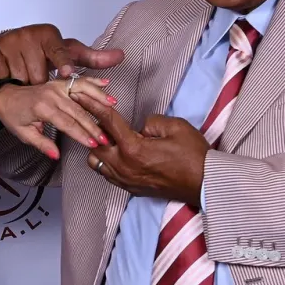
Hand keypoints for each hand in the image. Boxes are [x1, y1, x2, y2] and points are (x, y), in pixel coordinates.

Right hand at [0, 24, 124, 83]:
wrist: (9, 44)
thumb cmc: (43, 50)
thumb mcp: (68, 52)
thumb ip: (94, 57)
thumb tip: (121, 56)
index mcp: (49, 35)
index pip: (59, 51)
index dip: (64, 63)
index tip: (68, 72)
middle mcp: (29, 35)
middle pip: (40, 74)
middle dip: (41, 87)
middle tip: (41, 86)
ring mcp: (10, 42)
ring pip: (21, 78)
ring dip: (25, 86)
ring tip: (27, 81)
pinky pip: (3, 75)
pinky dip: (7, 80)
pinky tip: (10, 76)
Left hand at [0, 76, 116, 159]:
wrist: (4, 97)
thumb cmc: (14, 117)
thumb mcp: (24, 134)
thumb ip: (42, 144)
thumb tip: (56, 155)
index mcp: (42, 107)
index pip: (67, 123)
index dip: (81, 134)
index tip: (94, 144)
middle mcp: (51, 94)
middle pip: (78, 111)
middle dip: (93, 125)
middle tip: (106, 137)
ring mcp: (56, 86)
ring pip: (82, 91)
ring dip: (99, 99)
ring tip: (113, 107)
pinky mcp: (59, 82)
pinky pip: (78, 81)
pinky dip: (92, 82)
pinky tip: (106, 84)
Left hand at [76, 92, 209, 205]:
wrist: (205, 184)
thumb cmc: (194, 156)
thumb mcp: (175, 127)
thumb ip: (151, 121)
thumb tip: (140, 127)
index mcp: (133, 149)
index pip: (106, 121)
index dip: (91, 104)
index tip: (78, 95)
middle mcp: (124, 166)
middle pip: (93, 143)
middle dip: (93, 128)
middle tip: (99, 117)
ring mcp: (126, 180)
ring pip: (96, 161)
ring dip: (99, 147)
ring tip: (110, 138)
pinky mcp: (130, 188)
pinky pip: (107, 174)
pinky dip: (107, 162)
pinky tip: (117, 153)